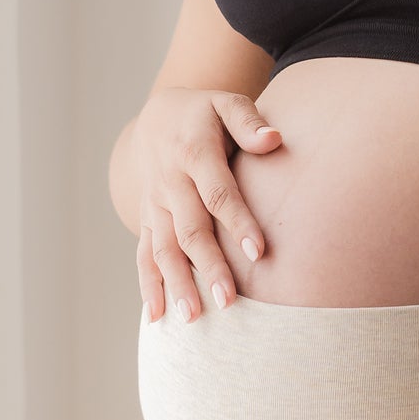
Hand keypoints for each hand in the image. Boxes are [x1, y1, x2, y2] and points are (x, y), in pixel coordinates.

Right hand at [134, 88, 281, 321]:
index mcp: (193, 153)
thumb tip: (274, 139)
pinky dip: (148, 286)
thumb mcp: (226, 102)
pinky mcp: (146, 219)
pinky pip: (144, 254)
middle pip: (189, 230)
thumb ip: (249, 122)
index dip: (237, 222)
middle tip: (228, 301)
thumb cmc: (204, 113)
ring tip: (192, 317)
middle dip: (208, 266)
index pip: (218, 193)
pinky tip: (157, 317)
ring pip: (163, 248)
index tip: (258, 252)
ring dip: (176, 284)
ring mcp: (154, 204)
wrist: (156, 117)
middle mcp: (170, 183)